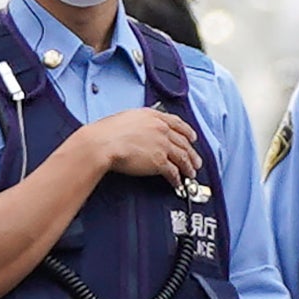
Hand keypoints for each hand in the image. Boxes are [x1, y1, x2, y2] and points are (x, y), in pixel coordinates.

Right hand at [78, 107, 201, 185]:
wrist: (102, 143)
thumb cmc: (107, 132)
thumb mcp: (126, 118)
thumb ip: (139, 123)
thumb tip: (139, 129)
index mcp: (153, 116)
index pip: (177, 123)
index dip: (187, 132)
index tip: (192, 137)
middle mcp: (161, 129)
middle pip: (183, 142)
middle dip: (192, 153)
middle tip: (196, 161)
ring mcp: (162, 145)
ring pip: (182, 157)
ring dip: (188, 167)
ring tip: (191, 174)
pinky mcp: (159, 162)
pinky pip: (173, 171)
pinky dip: (177, 178)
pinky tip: (177, 182)